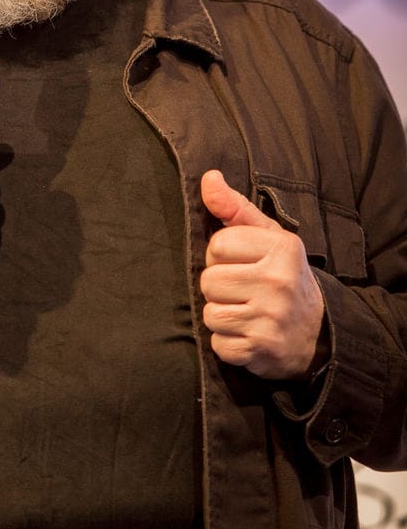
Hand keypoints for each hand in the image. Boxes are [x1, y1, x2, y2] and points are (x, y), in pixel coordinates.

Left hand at [200, 169, 324, 379]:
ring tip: (244, 311)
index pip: (217, 245)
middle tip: (242, 290)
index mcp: (281, 248)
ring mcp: (271, 318)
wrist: (319, 332)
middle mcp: (279, 282)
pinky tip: (247, 334)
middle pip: (209, 281)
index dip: (220, 255)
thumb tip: (208, 178)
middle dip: (219, 287)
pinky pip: (219, 345)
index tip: (240, 262)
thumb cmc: (282, 275)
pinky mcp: (262, 350)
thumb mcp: (267, 236)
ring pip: (210, 314)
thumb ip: (234, 207)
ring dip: (221, 316)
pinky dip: (228, 343)